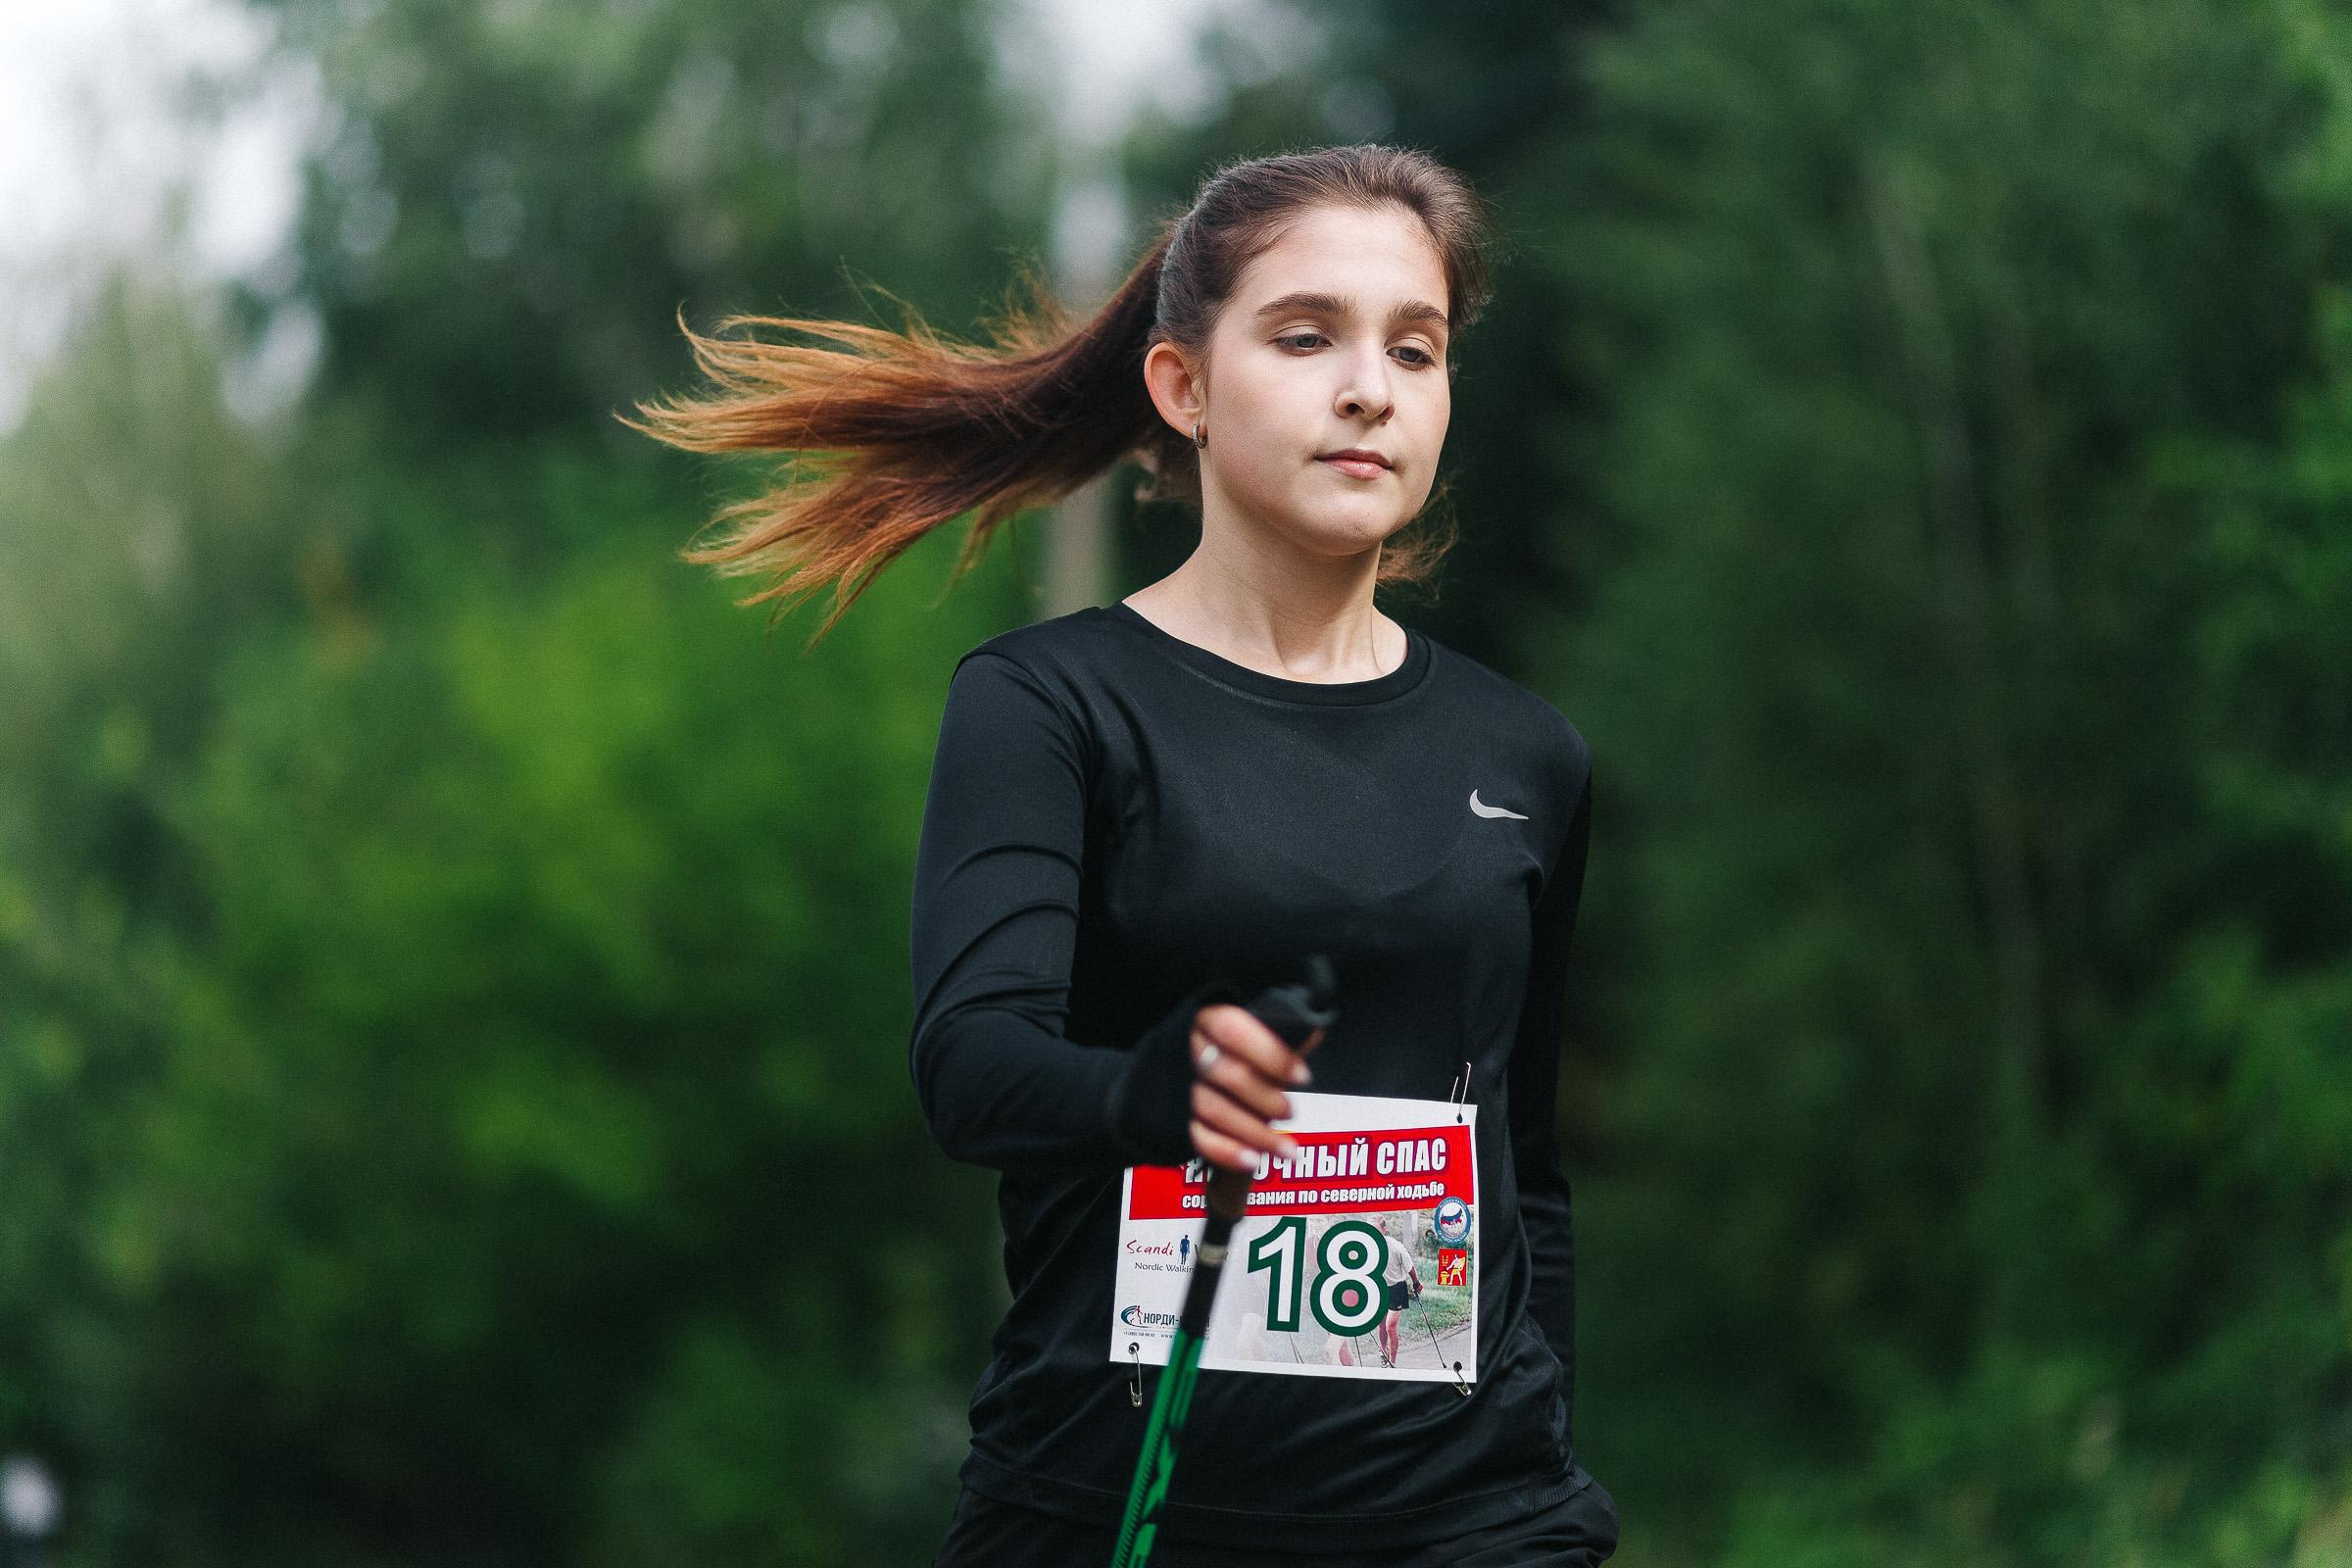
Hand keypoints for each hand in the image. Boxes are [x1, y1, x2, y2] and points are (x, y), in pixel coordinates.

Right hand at [1187, 1004, 1324, 1173]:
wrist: (1210, 1063)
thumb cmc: (1245, 1045)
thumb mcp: (1264, 1029)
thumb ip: (1285, 1030)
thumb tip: (1312, 1029)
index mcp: (1208, 1017)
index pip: (1233, 1030)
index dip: (1270, 1055)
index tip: (1303, 1077)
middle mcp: (1188, 1048)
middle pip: (1225, 1075)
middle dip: (1265, 1099)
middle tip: (1292, 1113)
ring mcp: (1180, 1084)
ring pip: (1212, 1110)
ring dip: (1255, 1134)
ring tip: (1288, 1150)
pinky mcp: (1176, 1117)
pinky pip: (1197, 1137)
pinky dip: (1226, 1152)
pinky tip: (1254, 1161)